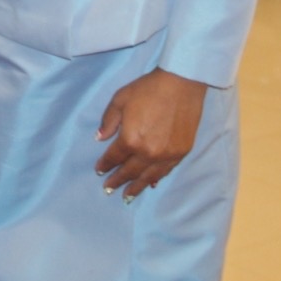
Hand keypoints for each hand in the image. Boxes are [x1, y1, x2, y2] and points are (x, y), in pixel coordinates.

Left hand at [94, 68, 206, 200]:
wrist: (181, 84)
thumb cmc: (147, 89)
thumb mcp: (120, 100)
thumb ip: (108, 121)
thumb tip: (100, 138)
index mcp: (130, 139)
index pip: (114, 158)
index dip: (105, 165)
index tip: (99, 171)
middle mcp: (148, 152)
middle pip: (130, 171)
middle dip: (117, 180)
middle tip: (108, 189)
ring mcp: (167, 155)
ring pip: (148, 177)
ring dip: (136, 187)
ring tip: (127, 196)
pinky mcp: (181, 152)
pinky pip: (166, 171)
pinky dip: (156, 179)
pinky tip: (151, 184)